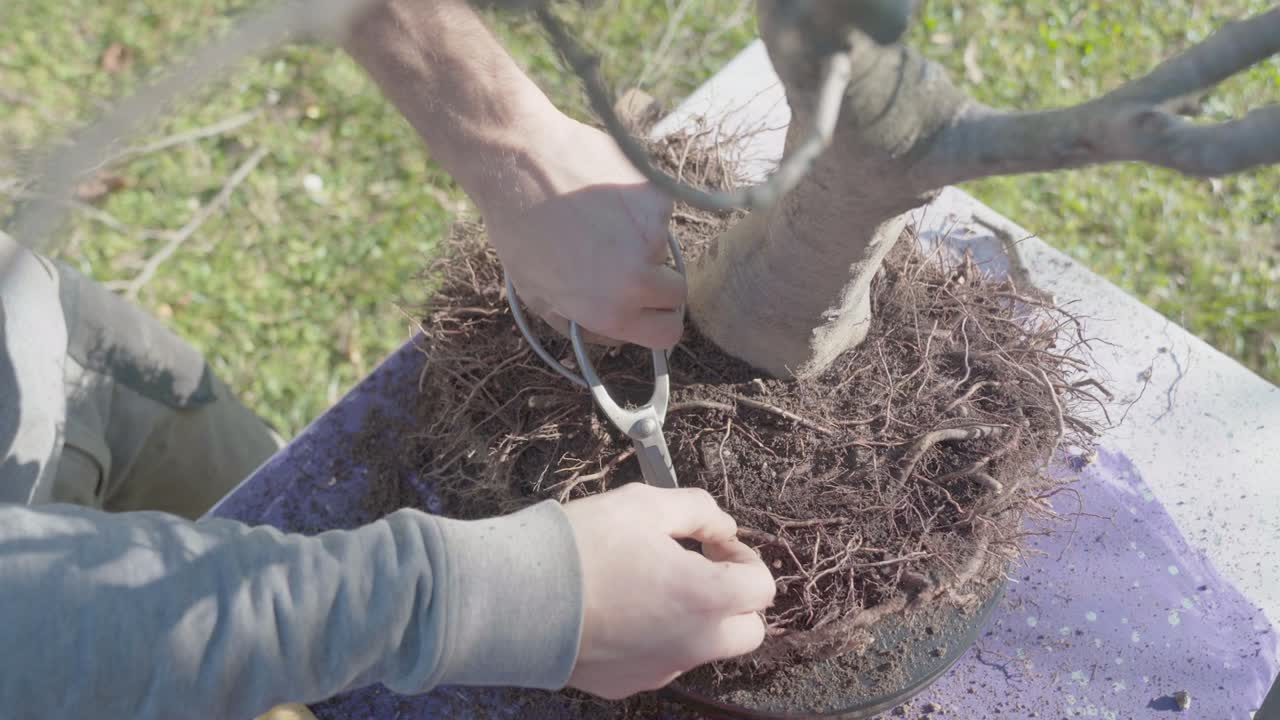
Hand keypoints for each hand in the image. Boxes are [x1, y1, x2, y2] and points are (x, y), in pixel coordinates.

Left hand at [473, 115, 685, 348]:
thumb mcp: (537, 295)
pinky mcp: (657, 194)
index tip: (651, 308)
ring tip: (601, 218)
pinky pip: (658, 209)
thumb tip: (615, 332)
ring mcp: (653, 233)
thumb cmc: (519, 230)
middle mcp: (639, 278)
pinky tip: (605, 194)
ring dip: (642, 237)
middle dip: (658, 281)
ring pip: (663, 245)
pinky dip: (639, 204)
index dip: (660, 321)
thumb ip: (583, 323)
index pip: (668, 333)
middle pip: (677, 292)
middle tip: (625, 261)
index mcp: (611, 311)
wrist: (519, 161)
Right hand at [562, 484, 775, 699]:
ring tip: (649, 586)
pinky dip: (655, 639)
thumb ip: (698, 510)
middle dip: (733, 601)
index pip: (762, 588)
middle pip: (748, 632)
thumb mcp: (644, 504)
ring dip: (694, 620)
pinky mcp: (628, 684)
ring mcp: (662, 669)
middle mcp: (693, 643)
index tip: (714, 545)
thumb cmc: (582, 547)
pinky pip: (660, 661)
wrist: (517, 597)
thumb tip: (721, 525)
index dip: (744, 559)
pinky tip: (619, 611)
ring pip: (703, 649)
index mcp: (706, 598)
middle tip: (697, 571)